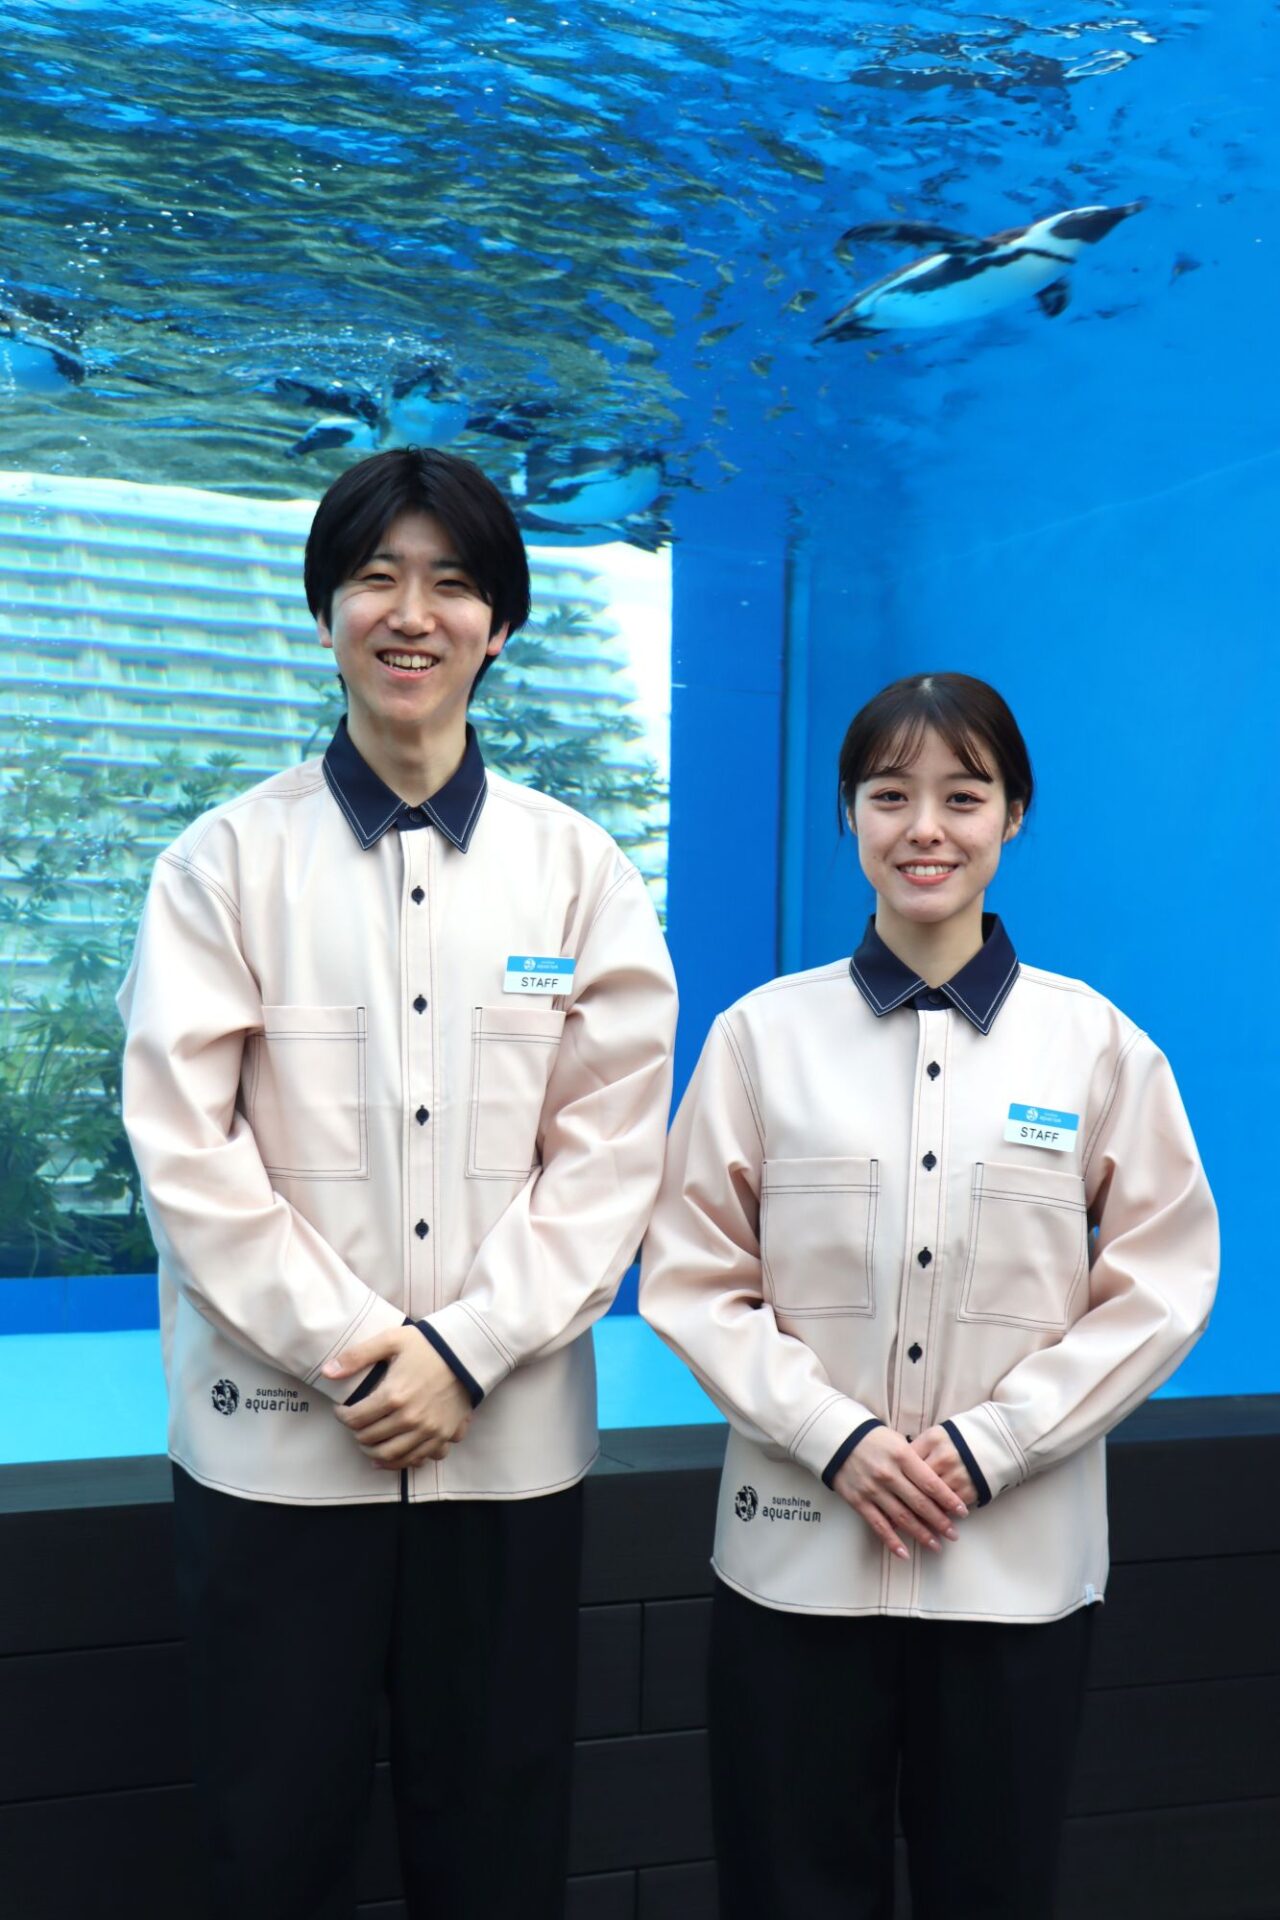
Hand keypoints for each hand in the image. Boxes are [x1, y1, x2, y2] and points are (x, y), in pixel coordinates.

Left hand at [325, 1327, 472, 1468]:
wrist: (468, 1352)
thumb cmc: (428, 1345)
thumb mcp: (391, 1340)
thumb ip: (357, 1356)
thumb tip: (327, 1371)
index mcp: (394, 1396)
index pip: (355, 1419)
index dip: (342, 1416)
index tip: (341, 1409)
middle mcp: (410, 1418)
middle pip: (369, 1439)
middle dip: (355, 1433)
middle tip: (355, 1423)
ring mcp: (428, 1431)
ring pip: (390, 1455)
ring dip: (373, 1452)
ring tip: (367, 1442)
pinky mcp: (443, 1436)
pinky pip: (417, 1459)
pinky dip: (400, 1462)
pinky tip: (390, 1455)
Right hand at [832, 1425, 968, 1559]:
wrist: (838, 1439)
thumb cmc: (873, 1439)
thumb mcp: (898, 1442)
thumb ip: (916, 1462)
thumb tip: (938, 1485)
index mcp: (902, 1456)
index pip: (931, 1483)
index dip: (949, 1500)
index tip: (962, 1512)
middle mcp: (889, 1474)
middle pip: (920, 1503)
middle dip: (940, 1521)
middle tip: (953, 1534)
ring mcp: (873, 1489)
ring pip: (902, 1517)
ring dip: (921, 1534)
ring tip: (936, 1545)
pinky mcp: (859, 1501)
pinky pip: (878, 1525)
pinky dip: (892, 1541)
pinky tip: (904, 1552)